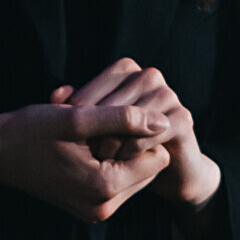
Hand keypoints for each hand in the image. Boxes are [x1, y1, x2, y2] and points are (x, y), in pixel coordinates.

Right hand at [0, 58, 180, 221]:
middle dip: (133, 145)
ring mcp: (94, 212)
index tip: (117, 117)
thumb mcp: (77, 117)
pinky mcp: (86, 209)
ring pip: (134, 174)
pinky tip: (86, 146)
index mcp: (104, 187)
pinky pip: (117, 182)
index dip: (144, 133)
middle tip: (101, 125)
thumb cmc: (31, 130)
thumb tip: (165, 121)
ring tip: (91, 135)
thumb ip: (124, 119)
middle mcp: (102, 208)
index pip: (158, 157)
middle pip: (149, 169)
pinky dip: (108, 162)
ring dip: (121, 152)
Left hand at [60, 58, 222, 213]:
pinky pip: (154, 131)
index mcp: (127, 69)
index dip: (80, 113)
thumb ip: (74, 108)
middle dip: (98, 129)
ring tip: (101, 157)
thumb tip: (56, 95)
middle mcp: (150, 76)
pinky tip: (122, 160)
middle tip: (84, 151)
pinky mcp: (183, 118)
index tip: (68, 137)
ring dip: (115, 139)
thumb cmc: (121, 143)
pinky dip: (135, 147)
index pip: (96, 86)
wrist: (164, 170)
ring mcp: (169, 95)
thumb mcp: (91, 125)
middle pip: (114, 102)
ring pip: (134, 115)